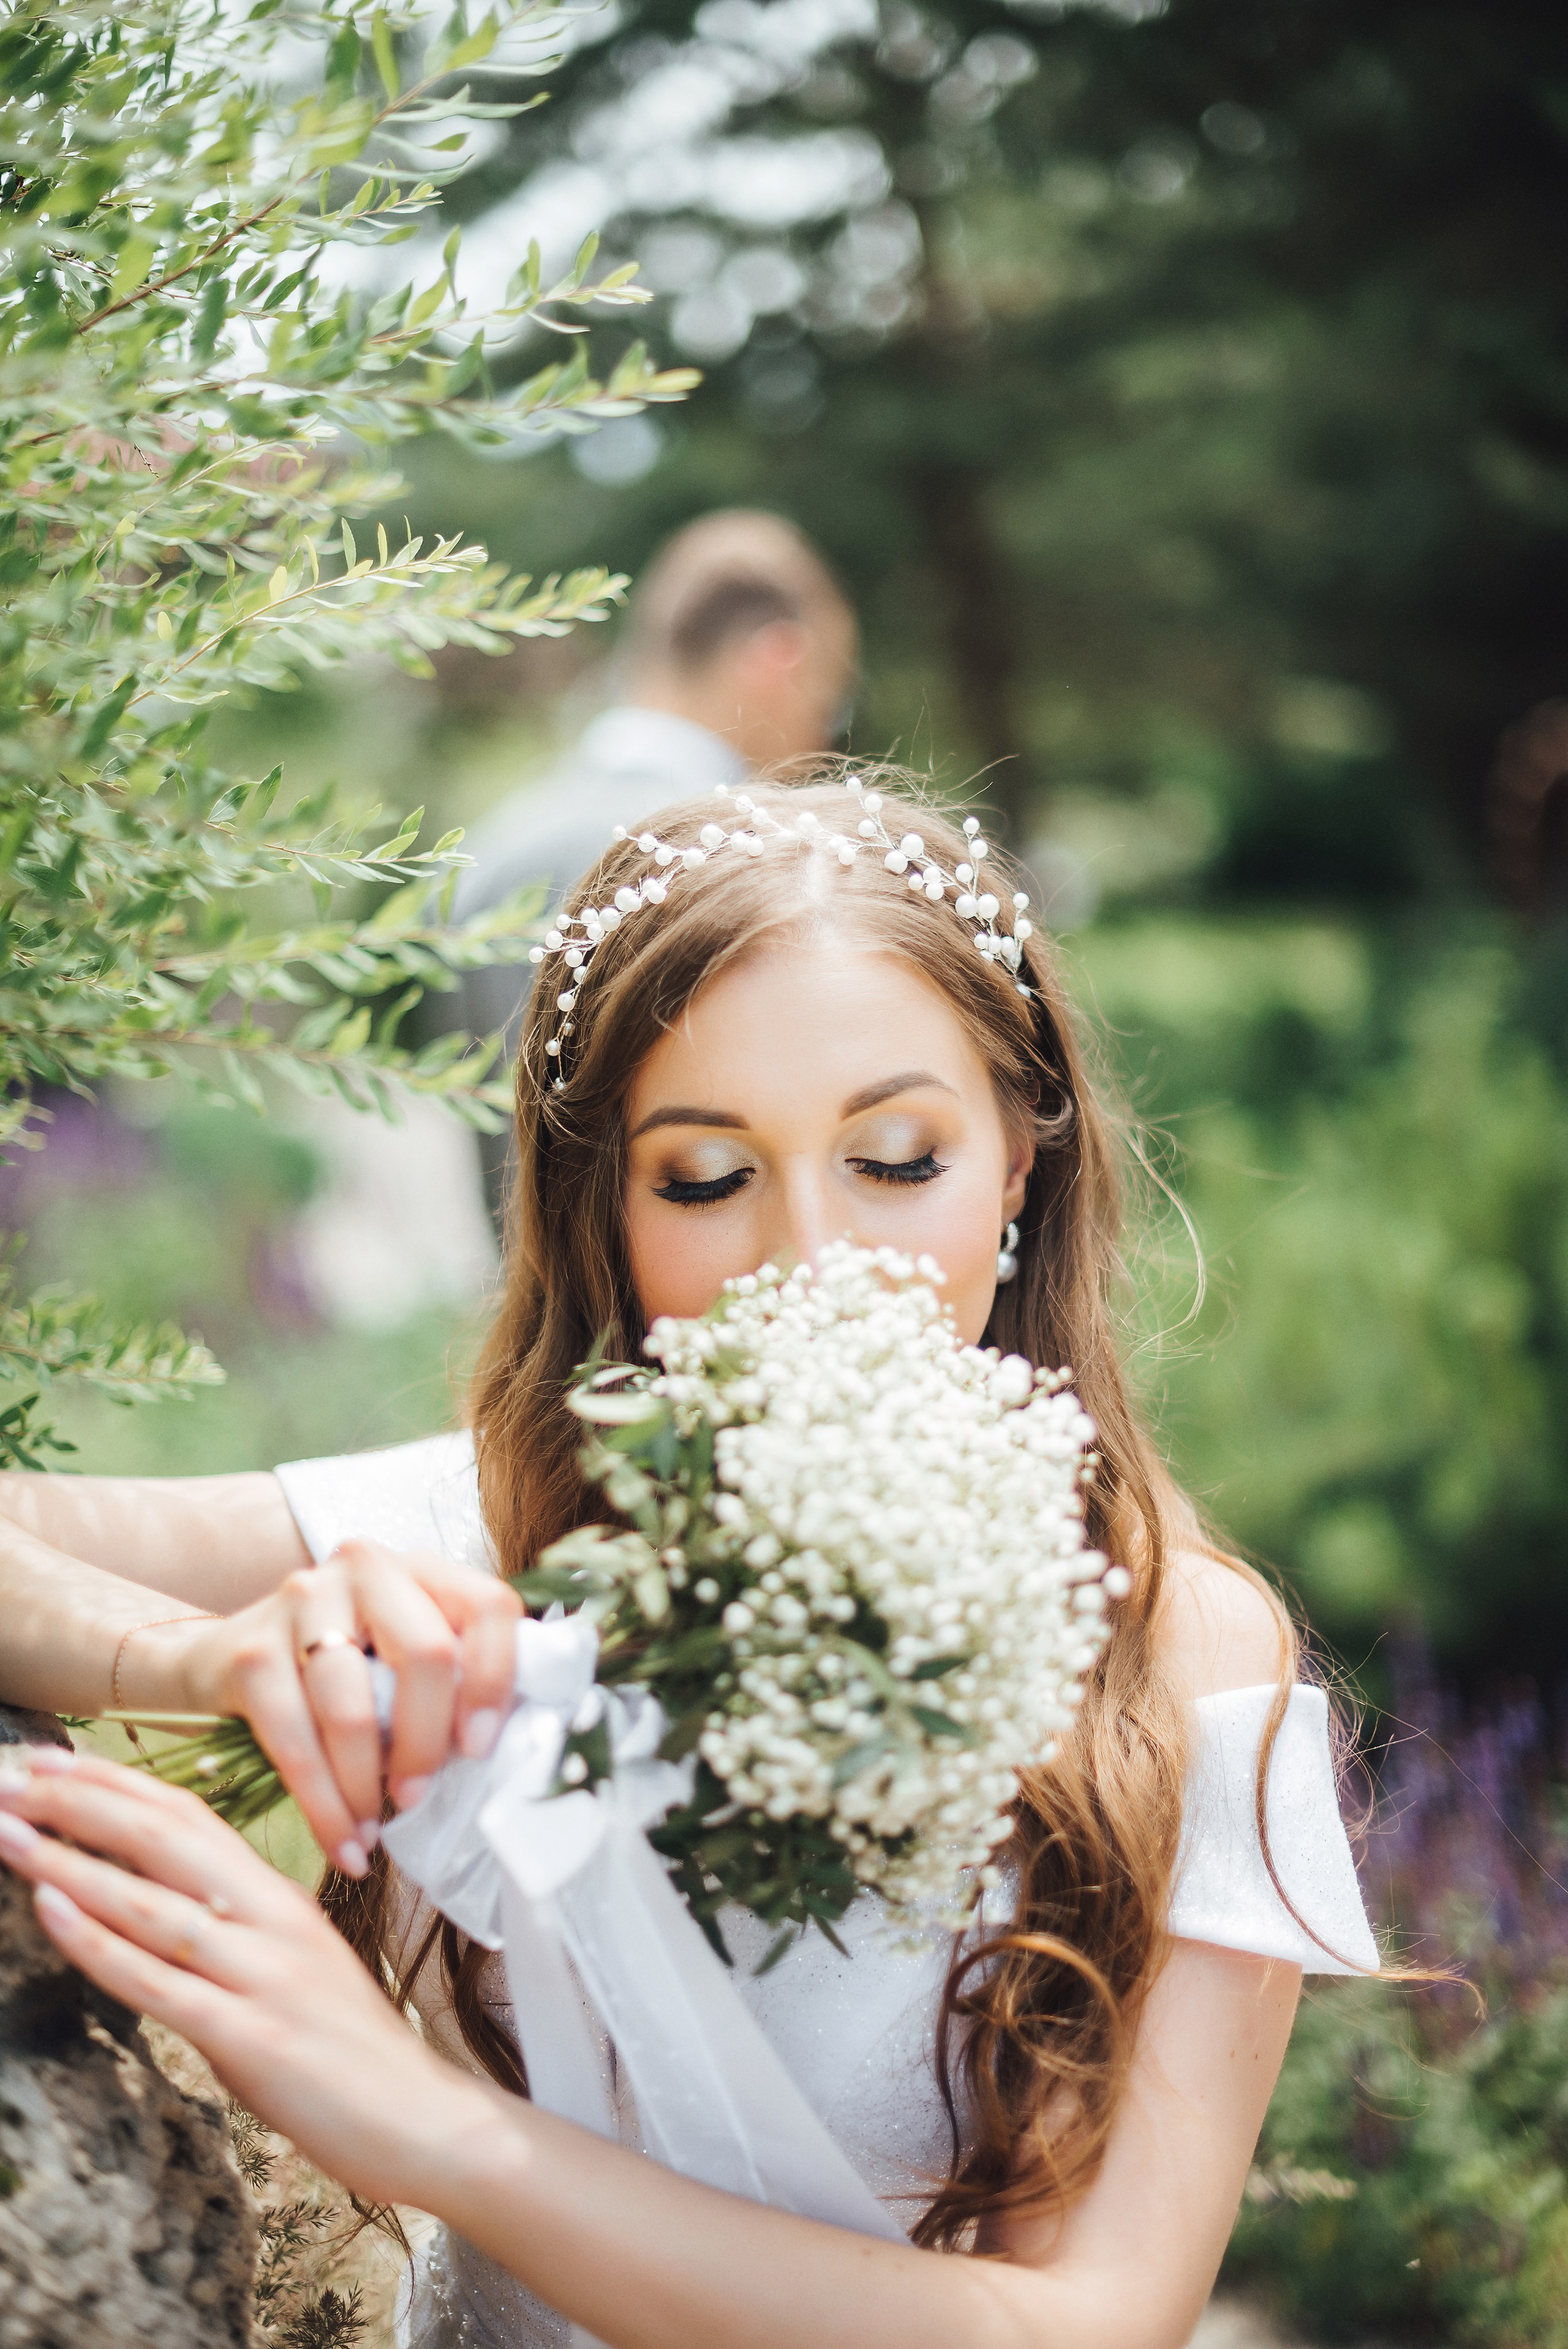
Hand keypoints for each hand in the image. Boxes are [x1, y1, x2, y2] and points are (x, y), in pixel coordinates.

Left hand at [0, 1748, 495, 2208]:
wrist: (420, 2117)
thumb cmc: (350, 2049)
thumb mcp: (296, 1963)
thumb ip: (237, 1927)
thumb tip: (159, 1897)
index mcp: (280, 1898)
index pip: (190, 1817)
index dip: (119, 1785)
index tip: (56, 1762)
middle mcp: (271, 1921)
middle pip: (166, 1840)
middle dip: (83, 1804)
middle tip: (17, 1776)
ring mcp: (262, 1975)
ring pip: (151, 1904)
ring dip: (69, 1864)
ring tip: (9, 1832)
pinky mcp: (251, 2037)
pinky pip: (159, 1982)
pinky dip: (99, 1941)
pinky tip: (50, 1909)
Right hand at [144, 1541, 520, 1873]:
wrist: (225, 1656)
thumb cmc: (343, 1669)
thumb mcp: (402, 1656)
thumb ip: (453, 1680)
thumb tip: (504, 1759)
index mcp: (423, 1569)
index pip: (488, 1606)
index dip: (495, 1680)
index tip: (480, 1749)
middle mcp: (367, 1567)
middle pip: (426, 1654)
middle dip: (427, 1743)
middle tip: (417, 1799)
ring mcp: (304, 1600)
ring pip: (352, 1709)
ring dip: (366, 1788)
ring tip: (373, 1833)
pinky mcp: (252, 1650)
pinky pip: (294, 1740)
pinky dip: (323, 1806)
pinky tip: (343, 1842)